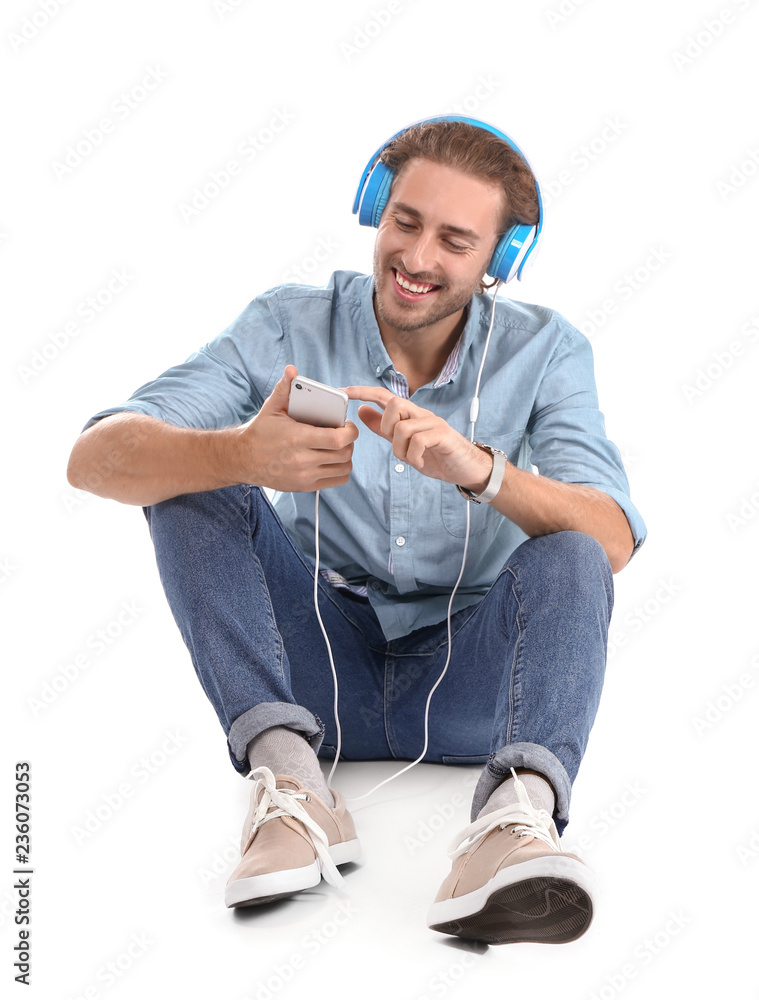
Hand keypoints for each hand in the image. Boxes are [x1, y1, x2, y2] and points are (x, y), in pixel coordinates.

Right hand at [234, 365, 358, 490]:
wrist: (243, 459)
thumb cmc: (260, 432)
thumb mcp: (271, 408)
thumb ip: (284, 388)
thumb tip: (292, 370)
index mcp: (297, 438)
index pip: (338, 439)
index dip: (350, 431)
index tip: (347, 425)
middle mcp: (302, 460)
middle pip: (344, 453)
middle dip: (350, 441)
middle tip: (343, 433)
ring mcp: (305, 476)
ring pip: (344, 468)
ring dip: (347, 456)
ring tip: (339, 446)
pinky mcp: (305, 486)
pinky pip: (336, 481)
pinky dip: (341, 470)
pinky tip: (333, 460)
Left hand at [342, 385, 491, 489]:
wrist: (466, 469)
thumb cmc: (436, 455)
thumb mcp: (404, 444)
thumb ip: (384, 429)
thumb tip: (362, 412)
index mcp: (410, 415)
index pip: (384, 396)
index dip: (363, 392)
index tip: (344, 392)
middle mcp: (421, 414)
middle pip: (393, 405)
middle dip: (386, 428)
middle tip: (397, 446)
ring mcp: (433, 423)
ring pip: (402, 428)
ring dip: (401, 450)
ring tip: (411, 459)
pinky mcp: (443, 435)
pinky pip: (418, 441)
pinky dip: (414, 456)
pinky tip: (420, 462)